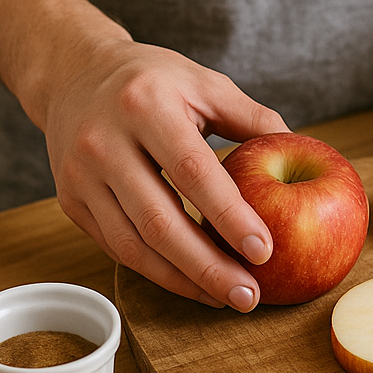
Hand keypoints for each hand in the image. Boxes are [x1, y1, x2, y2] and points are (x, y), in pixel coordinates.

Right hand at [41, 34, 288, 310]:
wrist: (74, 74)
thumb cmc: (154, 80)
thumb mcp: (205, 82)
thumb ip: (254, 118)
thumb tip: (301, 151)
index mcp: (145, 106)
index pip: (193, 172)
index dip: (229, 216)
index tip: (264, 251)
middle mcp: (104, 142)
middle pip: (159, 222)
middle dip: (208, 267)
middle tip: (249, 296)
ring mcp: (80, 176)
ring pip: (133, 246)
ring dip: (184, 280)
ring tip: (226, 299)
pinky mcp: (71, 201)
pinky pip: (117, 248)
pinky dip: (157, 272)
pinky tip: (193, 283)